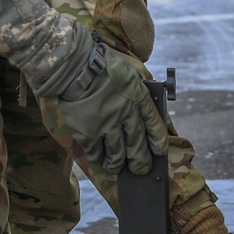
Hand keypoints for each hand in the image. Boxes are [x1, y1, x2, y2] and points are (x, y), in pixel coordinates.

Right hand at [58, 43, 168, 174]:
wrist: (73, 66)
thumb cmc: (99, 64)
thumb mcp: (127, 72)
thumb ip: (135, 90)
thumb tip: (141, 105)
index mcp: (138, 96)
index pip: (153, 123)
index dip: (158, 140)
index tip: (160, 151)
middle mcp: (125, 113)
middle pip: (137, 144)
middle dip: (141, 161)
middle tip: (142, 169)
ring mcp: (106, 125)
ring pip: (117, 154)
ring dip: (118, 164)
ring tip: (118, 168)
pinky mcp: (87, 132)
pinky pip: (95, 153)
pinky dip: (98, 159)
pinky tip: (99, 161)